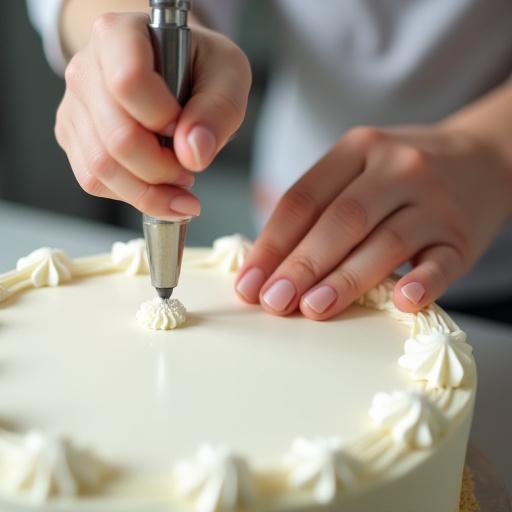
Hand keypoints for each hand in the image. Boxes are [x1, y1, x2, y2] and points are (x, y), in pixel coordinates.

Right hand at [55, 13, 250, 218]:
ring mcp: (76, 108)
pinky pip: (95, 182)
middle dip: (162, 169)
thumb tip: (193, 154)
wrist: (175, 70)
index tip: (187, 126)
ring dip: (148, 191)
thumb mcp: (228, 75)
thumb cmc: (199, 67)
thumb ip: (218, 111)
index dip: (163, 118)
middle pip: (116, 138)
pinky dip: (133, 195)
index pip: (128, 81)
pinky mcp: (75, 139)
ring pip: (101, 168)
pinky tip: (158, 188)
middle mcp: (86, 70)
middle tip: (190, 170)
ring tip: (179, 186)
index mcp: (119, 35)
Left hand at [236, 125, 511, 318]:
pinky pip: (442, 262)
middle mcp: (397, 168)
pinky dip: (423, 282)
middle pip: (341, 220)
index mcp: (357, 149)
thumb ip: (318, 206)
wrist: (481, 158)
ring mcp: (433, 201)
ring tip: (313, 308)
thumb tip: (268, 265)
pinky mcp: (462, 235)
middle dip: (302, 264)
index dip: (271, 243)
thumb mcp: (358, 168)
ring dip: (346, 279)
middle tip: (273, 301)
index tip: (249, 281)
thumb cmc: (401, 175)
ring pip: (385, 242)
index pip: (304, 198)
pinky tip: (401, 301)